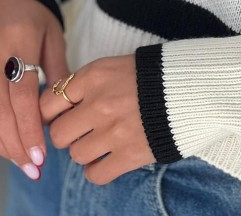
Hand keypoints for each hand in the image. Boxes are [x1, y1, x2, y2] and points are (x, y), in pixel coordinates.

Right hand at [0, 0, 68, 177]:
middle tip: (31, 167)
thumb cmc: (34, 13)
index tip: (40, 157)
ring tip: (16, 161)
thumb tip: (62, 111)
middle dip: (16, 145)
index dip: (30, 132)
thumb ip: (57, 73)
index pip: (22, 100)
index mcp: (16, 44)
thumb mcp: (53, 37)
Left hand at [40, 55, 156, 184]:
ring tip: (101, 140)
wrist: (192, 85)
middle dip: (68, 134)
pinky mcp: (130, 154)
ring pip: (76, 155)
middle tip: (82, 129)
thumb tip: (57, 106)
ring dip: (85, 150)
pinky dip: (98, 169)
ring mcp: (114, 131)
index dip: (50, 114)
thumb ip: (85, 83)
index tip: (59, 116)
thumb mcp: (113, 66)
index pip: (48, 103)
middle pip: (58, 134)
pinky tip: (108, 158)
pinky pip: (95, 174)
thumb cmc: (151, 73)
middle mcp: (99, 103)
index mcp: (94, 76)